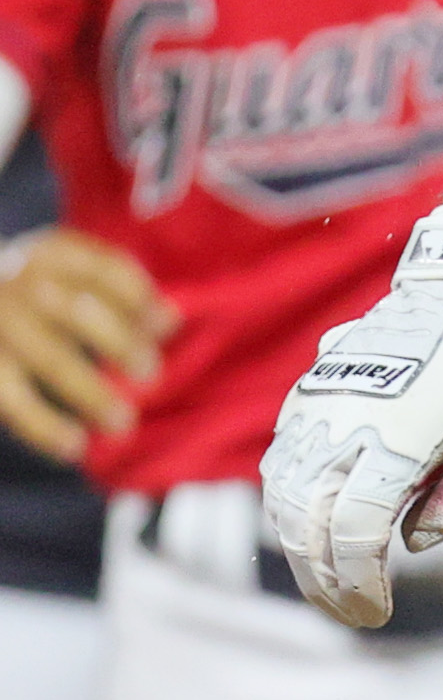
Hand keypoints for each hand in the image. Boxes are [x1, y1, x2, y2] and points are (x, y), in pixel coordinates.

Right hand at [0, 228, 174, 462]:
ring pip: (50, 360)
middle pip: (79, 312)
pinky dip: (45, 427)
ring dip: (91, 394)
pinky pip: (14, 400)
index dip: (139, 298)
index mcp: (50, 252)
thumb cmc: (32, 289)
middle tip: (151, 375)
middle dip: (120, 344)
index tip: (167, 327)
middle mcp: (20, 284)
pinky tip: (75, 447)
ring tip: (123, 424)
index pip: (105, 270)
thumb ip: (116, 288)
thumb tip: (170, 322)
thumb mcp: (65, 270)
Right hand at [260, 205, 442, 625]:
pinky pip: (279, 459)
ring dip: (297, 545)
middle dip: (322, 579)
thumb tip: (413, 543)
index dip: (356, 583)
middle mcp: (347, 420)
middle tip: (350, 609)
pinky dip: (286, 501)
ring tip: (332, 576)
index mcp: (400, 435)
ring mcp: (321, 402)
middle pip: (304, 523)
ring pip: (280, 495)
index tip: (374, 614)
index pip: (353, 531)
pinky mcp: (309, 389)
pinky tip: (312, 525)